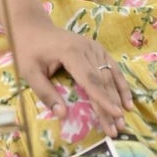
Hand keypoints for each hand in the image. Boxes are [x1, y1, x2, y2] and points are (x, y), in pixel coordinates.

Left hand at [12, 27, 132, 135]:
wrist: (33, 26)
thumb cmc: (29, 50)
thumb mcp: (30, 72)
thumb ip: (46, 93)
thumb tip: (62, 115)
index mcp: (71, 52)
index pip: (90, 80)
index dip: (104, 99)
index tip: (116, 115)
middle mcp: (86, 48)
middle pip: (102, 81)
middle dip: (111, 106)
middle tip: (117, 129)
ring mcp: (94, 47)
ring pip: (110, 75)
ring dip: (118, 98)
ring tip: (123, 120)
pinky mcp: (96, 48)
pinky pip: (112, 67)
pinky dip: (121, 84)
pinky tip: (127, 100)